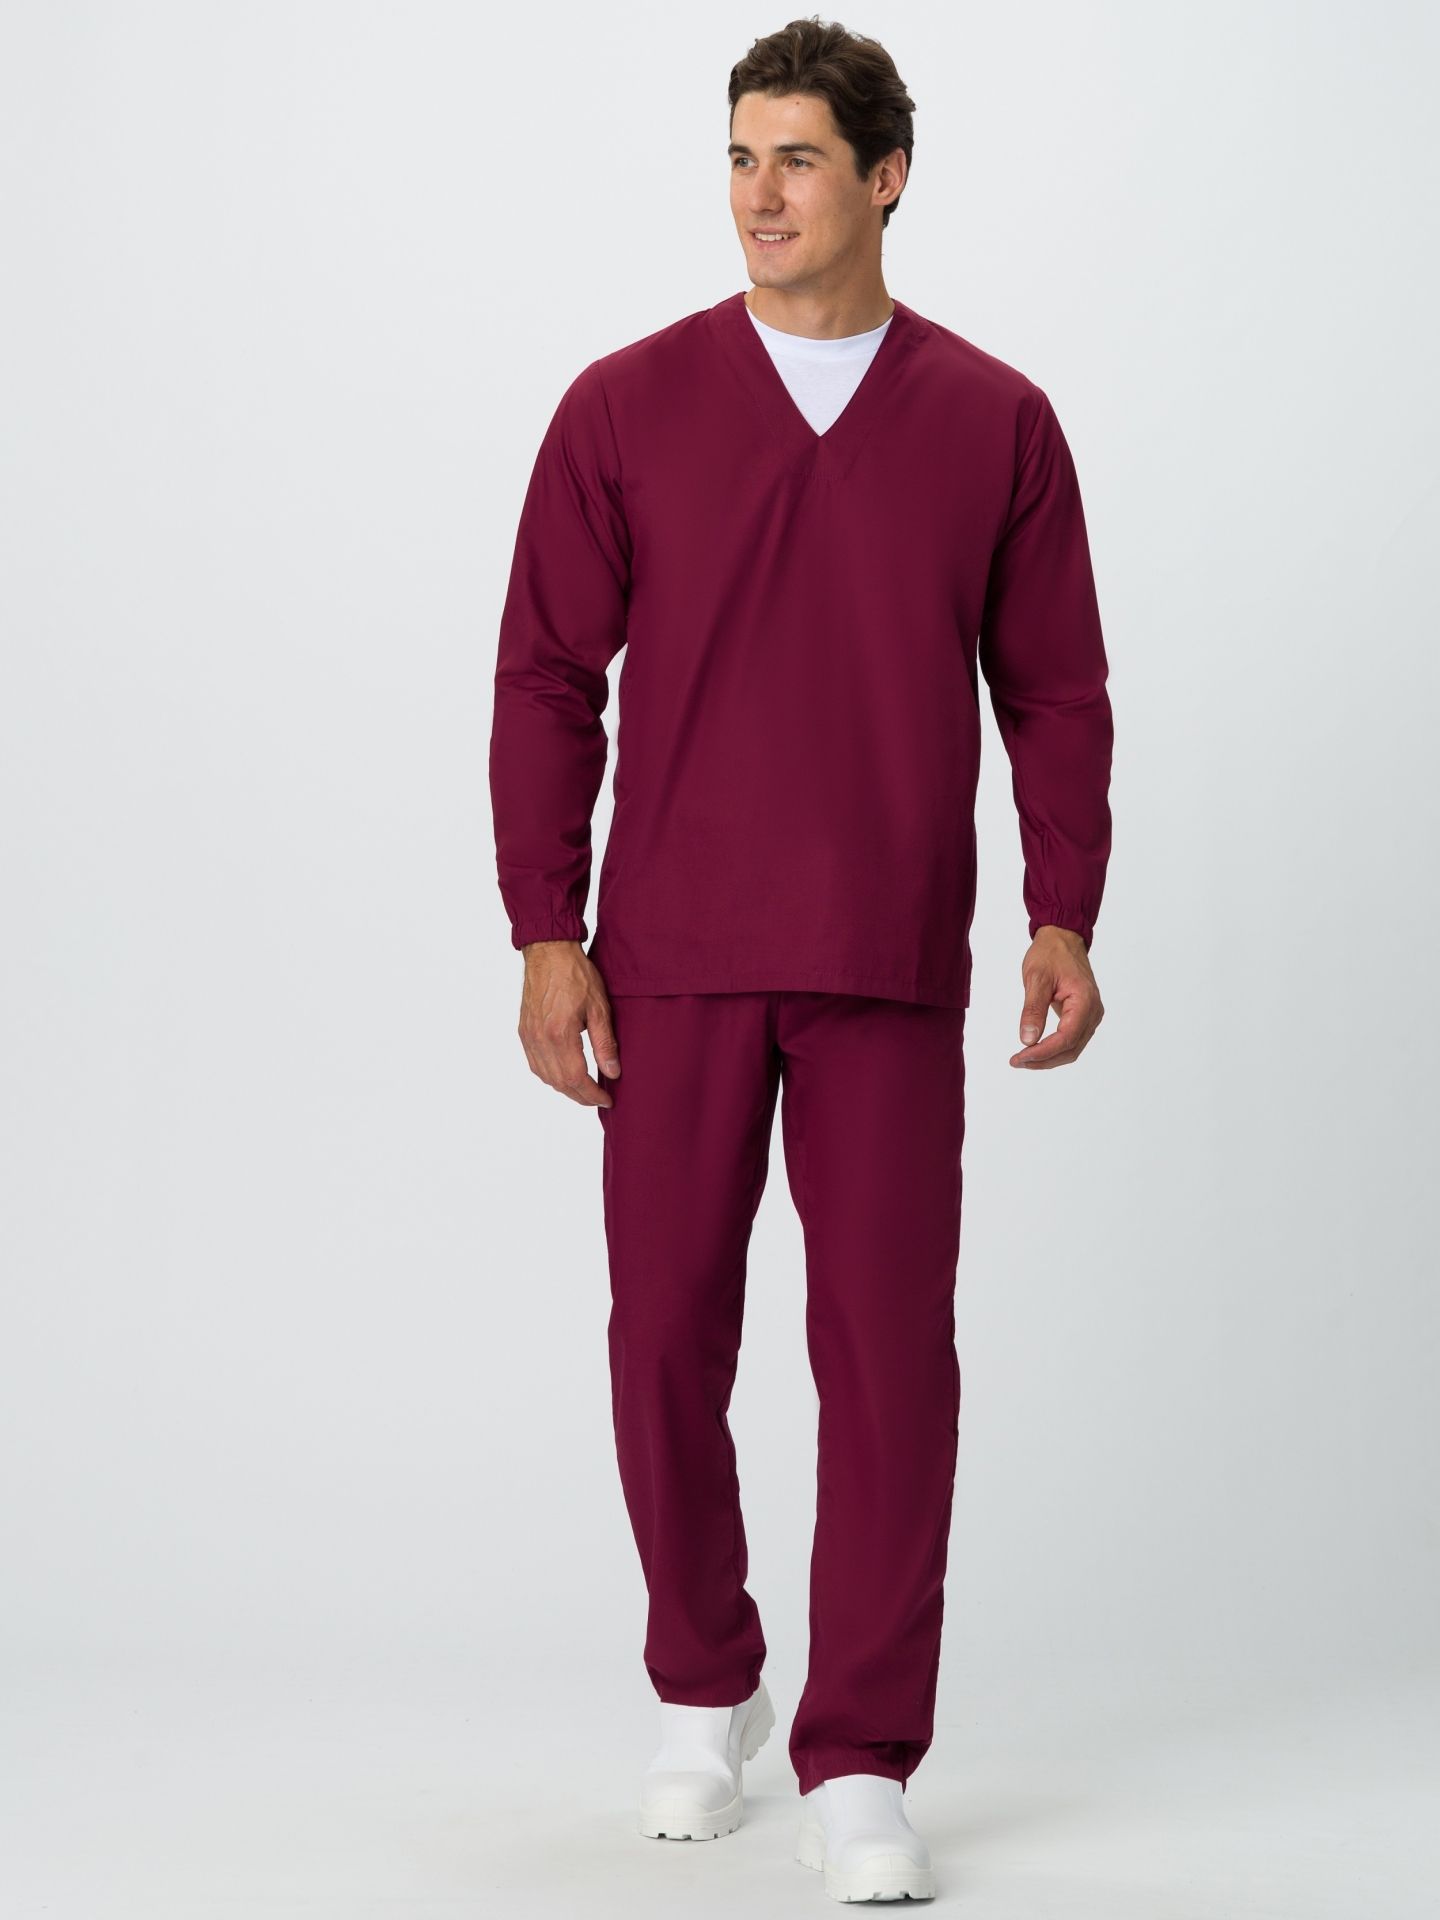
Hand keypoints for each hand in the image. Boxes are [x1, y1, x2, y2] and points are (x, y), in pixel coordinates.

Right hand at [517, 940, 621, 1105]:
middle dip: (581, 1095)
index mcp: (559, 1034)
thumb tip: (612, 1072)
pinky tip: (564, 1074)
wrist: (548, 952)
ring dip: (565, 1088)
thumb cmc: (575, 974)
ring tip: (585, 1089)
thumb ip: (605, 1043)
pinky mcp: (524, 1031)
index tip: (607, 1099)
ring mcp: (528, 1036)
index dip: (592, 1094)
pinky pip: (535, 1064)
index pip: (576, 1078)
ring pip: (545, 1076)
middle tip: (599, 1098)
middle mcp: (539, 1039)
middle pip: (559, 1082)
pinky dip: (550, 1075)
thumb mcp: (599, 1007)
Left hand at [1009, 925, 1104, 1068]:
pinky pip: (1072, 1039)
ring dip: (1049, 1057)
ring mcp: (1091, 1015)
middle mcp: (1093, 1011)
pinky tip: (1036, 1049)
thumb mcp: (1036, 979)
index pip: (1066, 1038)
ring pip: (1072, 1048)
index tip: (1020, 1057)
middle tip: (1017, 1061)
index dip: (1043, 1052)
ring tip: (1023, 1059)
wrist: (1063, 939)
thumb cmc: (1050, 954)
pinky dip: (1054, 1048)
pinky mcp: (1084, 1016)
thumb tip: (1027, 1039)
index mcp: (1084, 1001)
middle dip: (1044, 1059)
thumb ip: (1033, 1009)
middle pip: (1071, 1048)